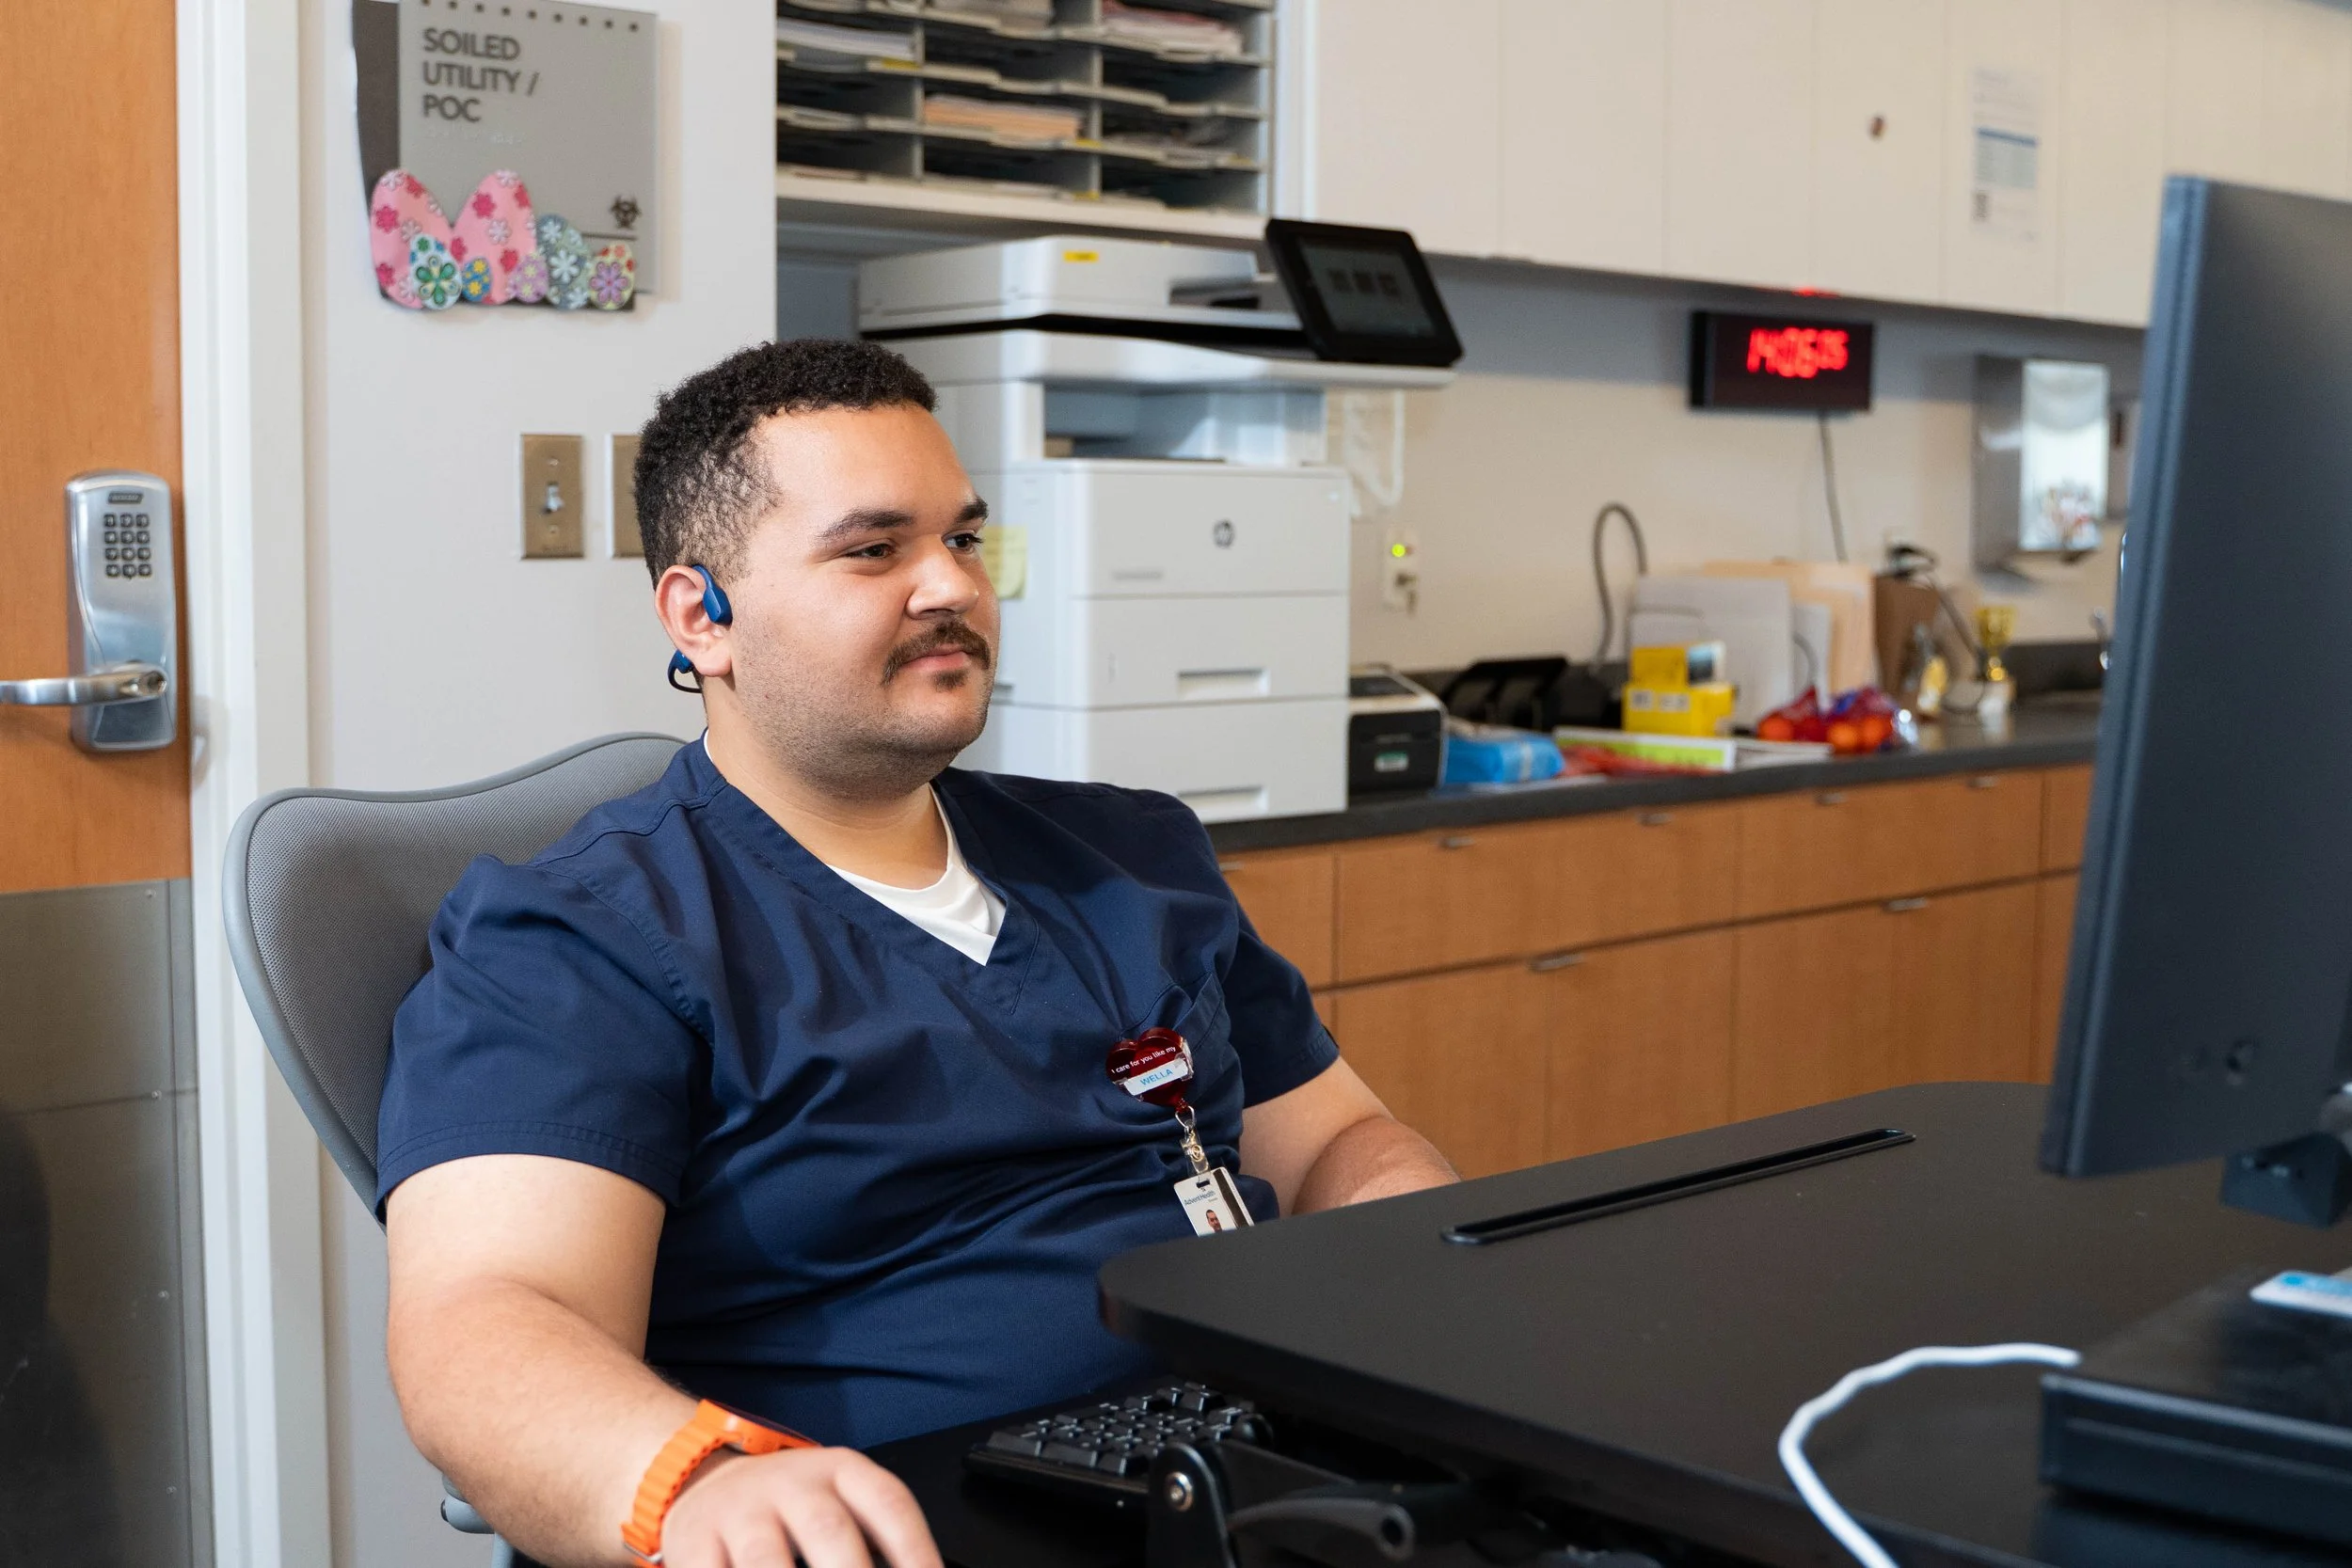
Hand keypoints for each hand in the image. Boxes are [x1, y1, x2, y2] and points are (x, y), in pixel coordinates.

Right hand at [658, 1446, 941, 1567]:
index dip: (915, 1551)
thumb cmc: (790, 1507)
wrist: (706, 1480)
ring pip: (766, 1559)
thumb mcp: (837, 1503)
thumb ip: (875, 1543)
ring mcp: (740, 1511)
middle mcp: (792, 1484)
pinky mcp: (695, 1541)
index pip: (889, 1504)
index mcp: (842, 1472)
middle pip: (829, 1532)